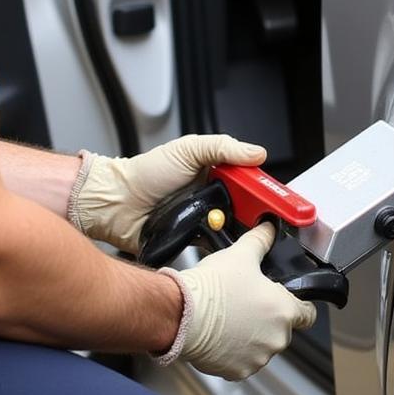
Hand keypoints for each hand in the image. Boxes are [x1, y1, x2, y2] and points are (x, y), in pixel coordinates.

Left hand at [68, 134, 265, 252]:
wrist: (116, 205)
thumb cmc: (145, 174)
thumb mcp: (187, 149)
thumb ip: (223, 147)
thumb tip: (257, 152)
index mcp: (215, 172)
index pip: (250, 180)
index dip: (265, 190)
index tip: (277, 198)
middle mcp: (213, 196)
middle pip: (248, 207)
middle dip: (257, 214)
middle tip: (264, 218)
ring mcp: (204, 219)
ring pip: (236, 229)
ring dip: (240, 231)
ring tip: (240, 230)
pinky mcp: (194, 240)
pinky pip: (216, 247)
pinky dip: (222, 247)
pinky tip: (224, 245)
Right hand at [160, 223, 316, 379]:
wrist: (181, 314)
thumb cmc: (213, 288)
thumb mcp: (241, 254)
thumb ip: (261, 240)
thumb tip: (269, 228)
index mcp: (285, 311)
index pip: (308, 314)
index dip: (300, 306)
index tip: (289, 303)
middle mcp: (277, 338)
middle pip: (282, 329)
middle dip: (268, 319)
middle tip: (247, 304)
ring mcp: (258, 358)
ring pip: (262, 346)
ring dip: (252, 337)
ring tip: (231, 319)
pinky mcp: (238, 371)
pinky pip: (242, 361)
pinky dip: (234, 352)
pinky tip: (221, 335)